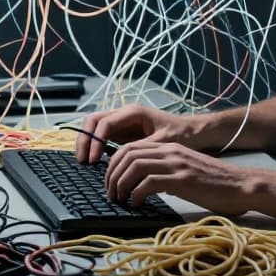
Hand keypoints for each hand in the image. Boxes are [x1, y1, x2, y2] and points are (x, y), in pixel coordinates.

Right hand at [74, 103, 193, 163]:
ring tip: (85, 162)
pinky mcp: (123, 132)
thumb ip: (141, 150)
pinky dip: (95, 146)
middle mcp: (124, 114)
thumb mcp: (162, 143)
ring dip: (87, 142)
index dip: (95, 141)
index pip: (105, 123)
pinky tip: (95, 161)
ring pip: (95, 126)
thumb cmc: (181, 135)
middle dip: (85, 139)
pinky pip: (102, 135)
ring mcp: (122, 122)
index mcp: (133, 113)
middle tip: (82, 160)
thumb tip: (122, 161)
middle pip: (93, 120)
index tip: (93, 160)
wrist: (192, 132)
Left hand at [104, 141, 257, 216]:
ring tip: (119, 200)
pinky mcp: (183, 179)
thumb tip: (141, 187)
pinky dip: (136, 193)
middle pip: (126, 155)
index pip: (129, 148)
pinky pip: (149, 183)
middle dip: (112, 175)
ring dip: (120, 184)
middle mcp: (170, 151)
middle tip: (110, 194)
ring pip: (134, 166)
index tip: (109, 183)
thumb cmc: (216, 184)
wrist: (242, 185)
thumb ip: (165, 172)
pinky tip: (136, 204)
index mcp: (169, 147)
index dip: (113, 165)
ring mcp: (176, 164)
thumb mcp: (185, 171)